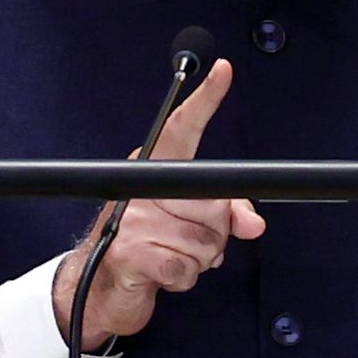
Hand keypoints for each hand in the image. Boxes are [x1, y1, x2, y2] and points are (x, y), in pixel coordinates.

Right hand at [53, 59, 264, 349]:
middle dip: (214, 236)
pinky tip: (163, 274)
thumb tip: (253, 224)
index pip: (183, 128)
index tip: (223, 70)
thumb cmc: (149, 246)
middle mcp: (142, 186)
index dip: (205, 100)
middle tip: (186, 241)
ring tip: (171, 256)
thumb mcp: (191, 224)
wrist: (104, 287)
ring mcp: (133, 219)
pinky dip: (184, 279)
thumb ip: (227, 216)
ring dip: (199, 261)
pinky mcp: (130, 252)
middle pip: (215, 207)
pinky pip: (187, 268)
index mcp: (155, 168)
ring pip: (207, 243)